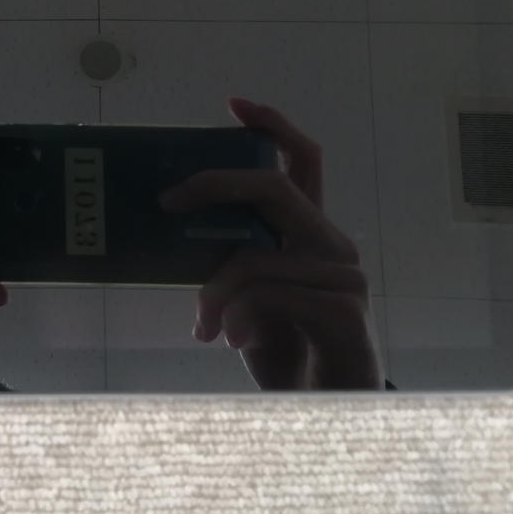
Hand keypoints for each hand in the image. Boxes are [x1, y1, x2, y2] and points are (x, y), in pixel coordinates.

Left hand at [158, 98, 382, 390]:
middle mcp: (331, 243)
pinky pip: (271, 293)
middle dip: (215, 185)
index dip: (272, 125)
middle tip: (169, 201)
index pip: (303, 161)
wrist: (325, 410)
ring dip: (215, 291)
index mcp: (307, 233)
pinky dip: (238, 316)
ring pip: (257, 254)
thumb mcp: (245, 296)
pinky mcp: (343, 309)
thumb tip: (170, 228)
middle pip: (275, 187)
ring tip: (202, 326)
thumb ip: (228, 259)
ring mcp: (342, 274)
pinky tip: (230, 342)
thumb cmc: (283, 347)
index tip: (233, 104)